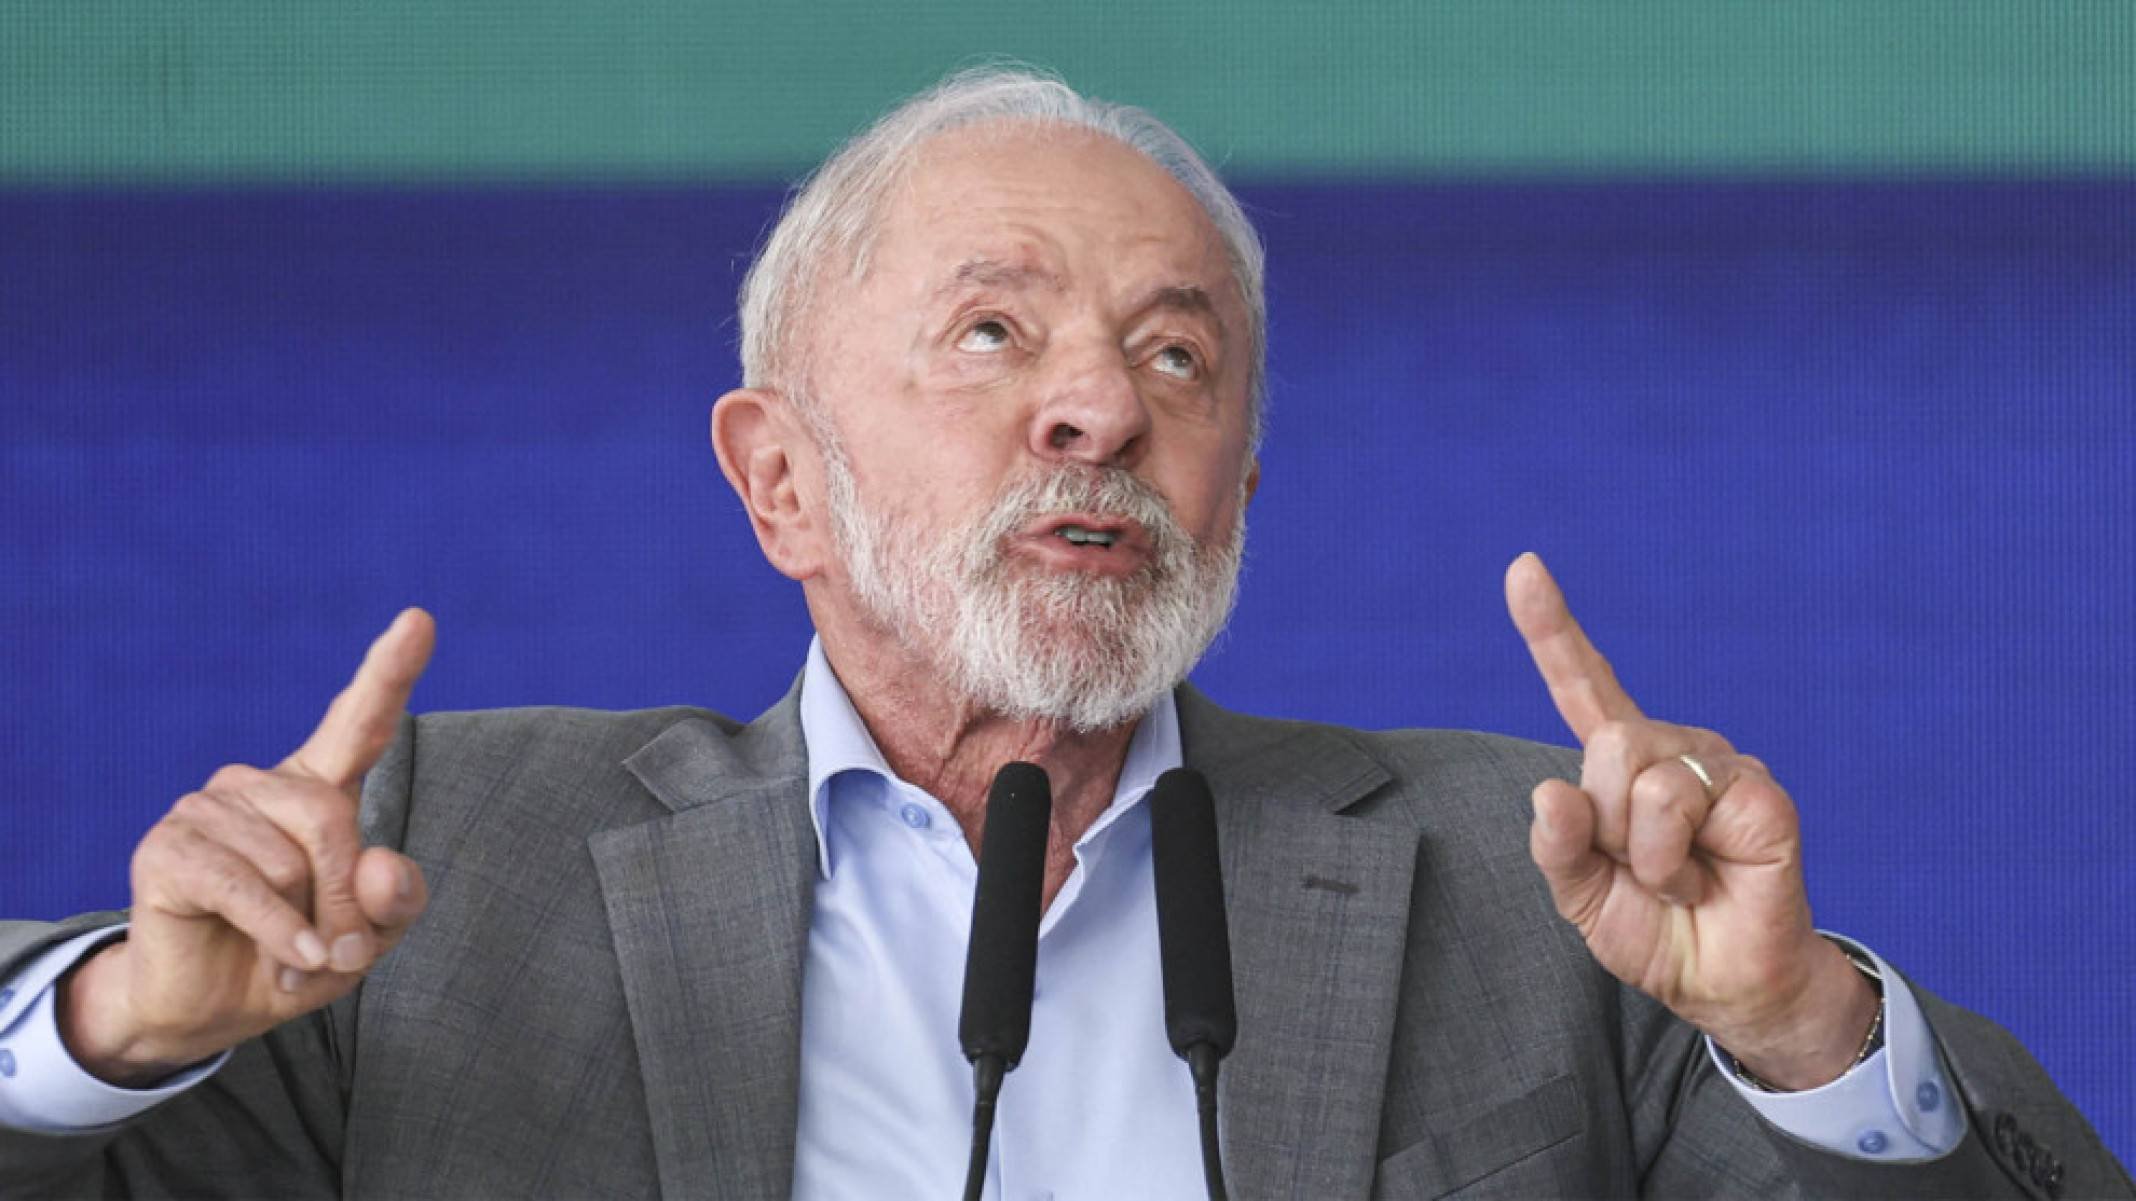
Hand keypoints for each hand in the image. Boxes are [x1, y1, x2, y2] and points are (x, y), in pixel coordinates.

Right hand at [58, 609, 435, 1085]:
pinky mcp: (169, 847)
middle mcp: (260, 784)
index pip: (359, 722)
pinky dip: (282, 935)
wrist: (207, 1009)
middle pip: (332, 820)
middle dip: (348, 901)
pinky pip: (248, 887)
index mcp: (317, 788)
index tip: (419, 620)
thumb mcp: (367, 938)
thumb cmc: (294, 958)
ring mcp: (207, 809)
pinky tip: (291, 964)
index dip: (389, 671)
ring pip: (293, 861)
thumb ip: (395, 900)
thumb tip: (380, 865)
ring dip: (310, 930)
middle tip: (342, 954)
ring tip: (293, 958)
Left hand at [1505, 554, 1875, 1089]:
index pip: (1582, 686)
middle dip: (1607, 825)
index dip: (1552, 628)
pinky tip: (1705, 881)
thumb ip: (1558, 846)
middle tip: (1643, 870)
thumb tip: (1548, 790)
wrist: (1723, 986)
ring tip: (1678, 880)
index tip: (1523, 568)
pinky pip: (1679, 804)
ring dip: (1641, 852)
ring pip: (1637, 772)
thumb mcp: (1582, 895)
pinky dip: (1671, 863)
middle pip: (1605, 744)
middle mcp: (1672, 750)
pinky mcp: (1759, 793)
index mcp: (1623, 765)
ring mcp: (1720, 765)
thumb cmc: (1657, 933)